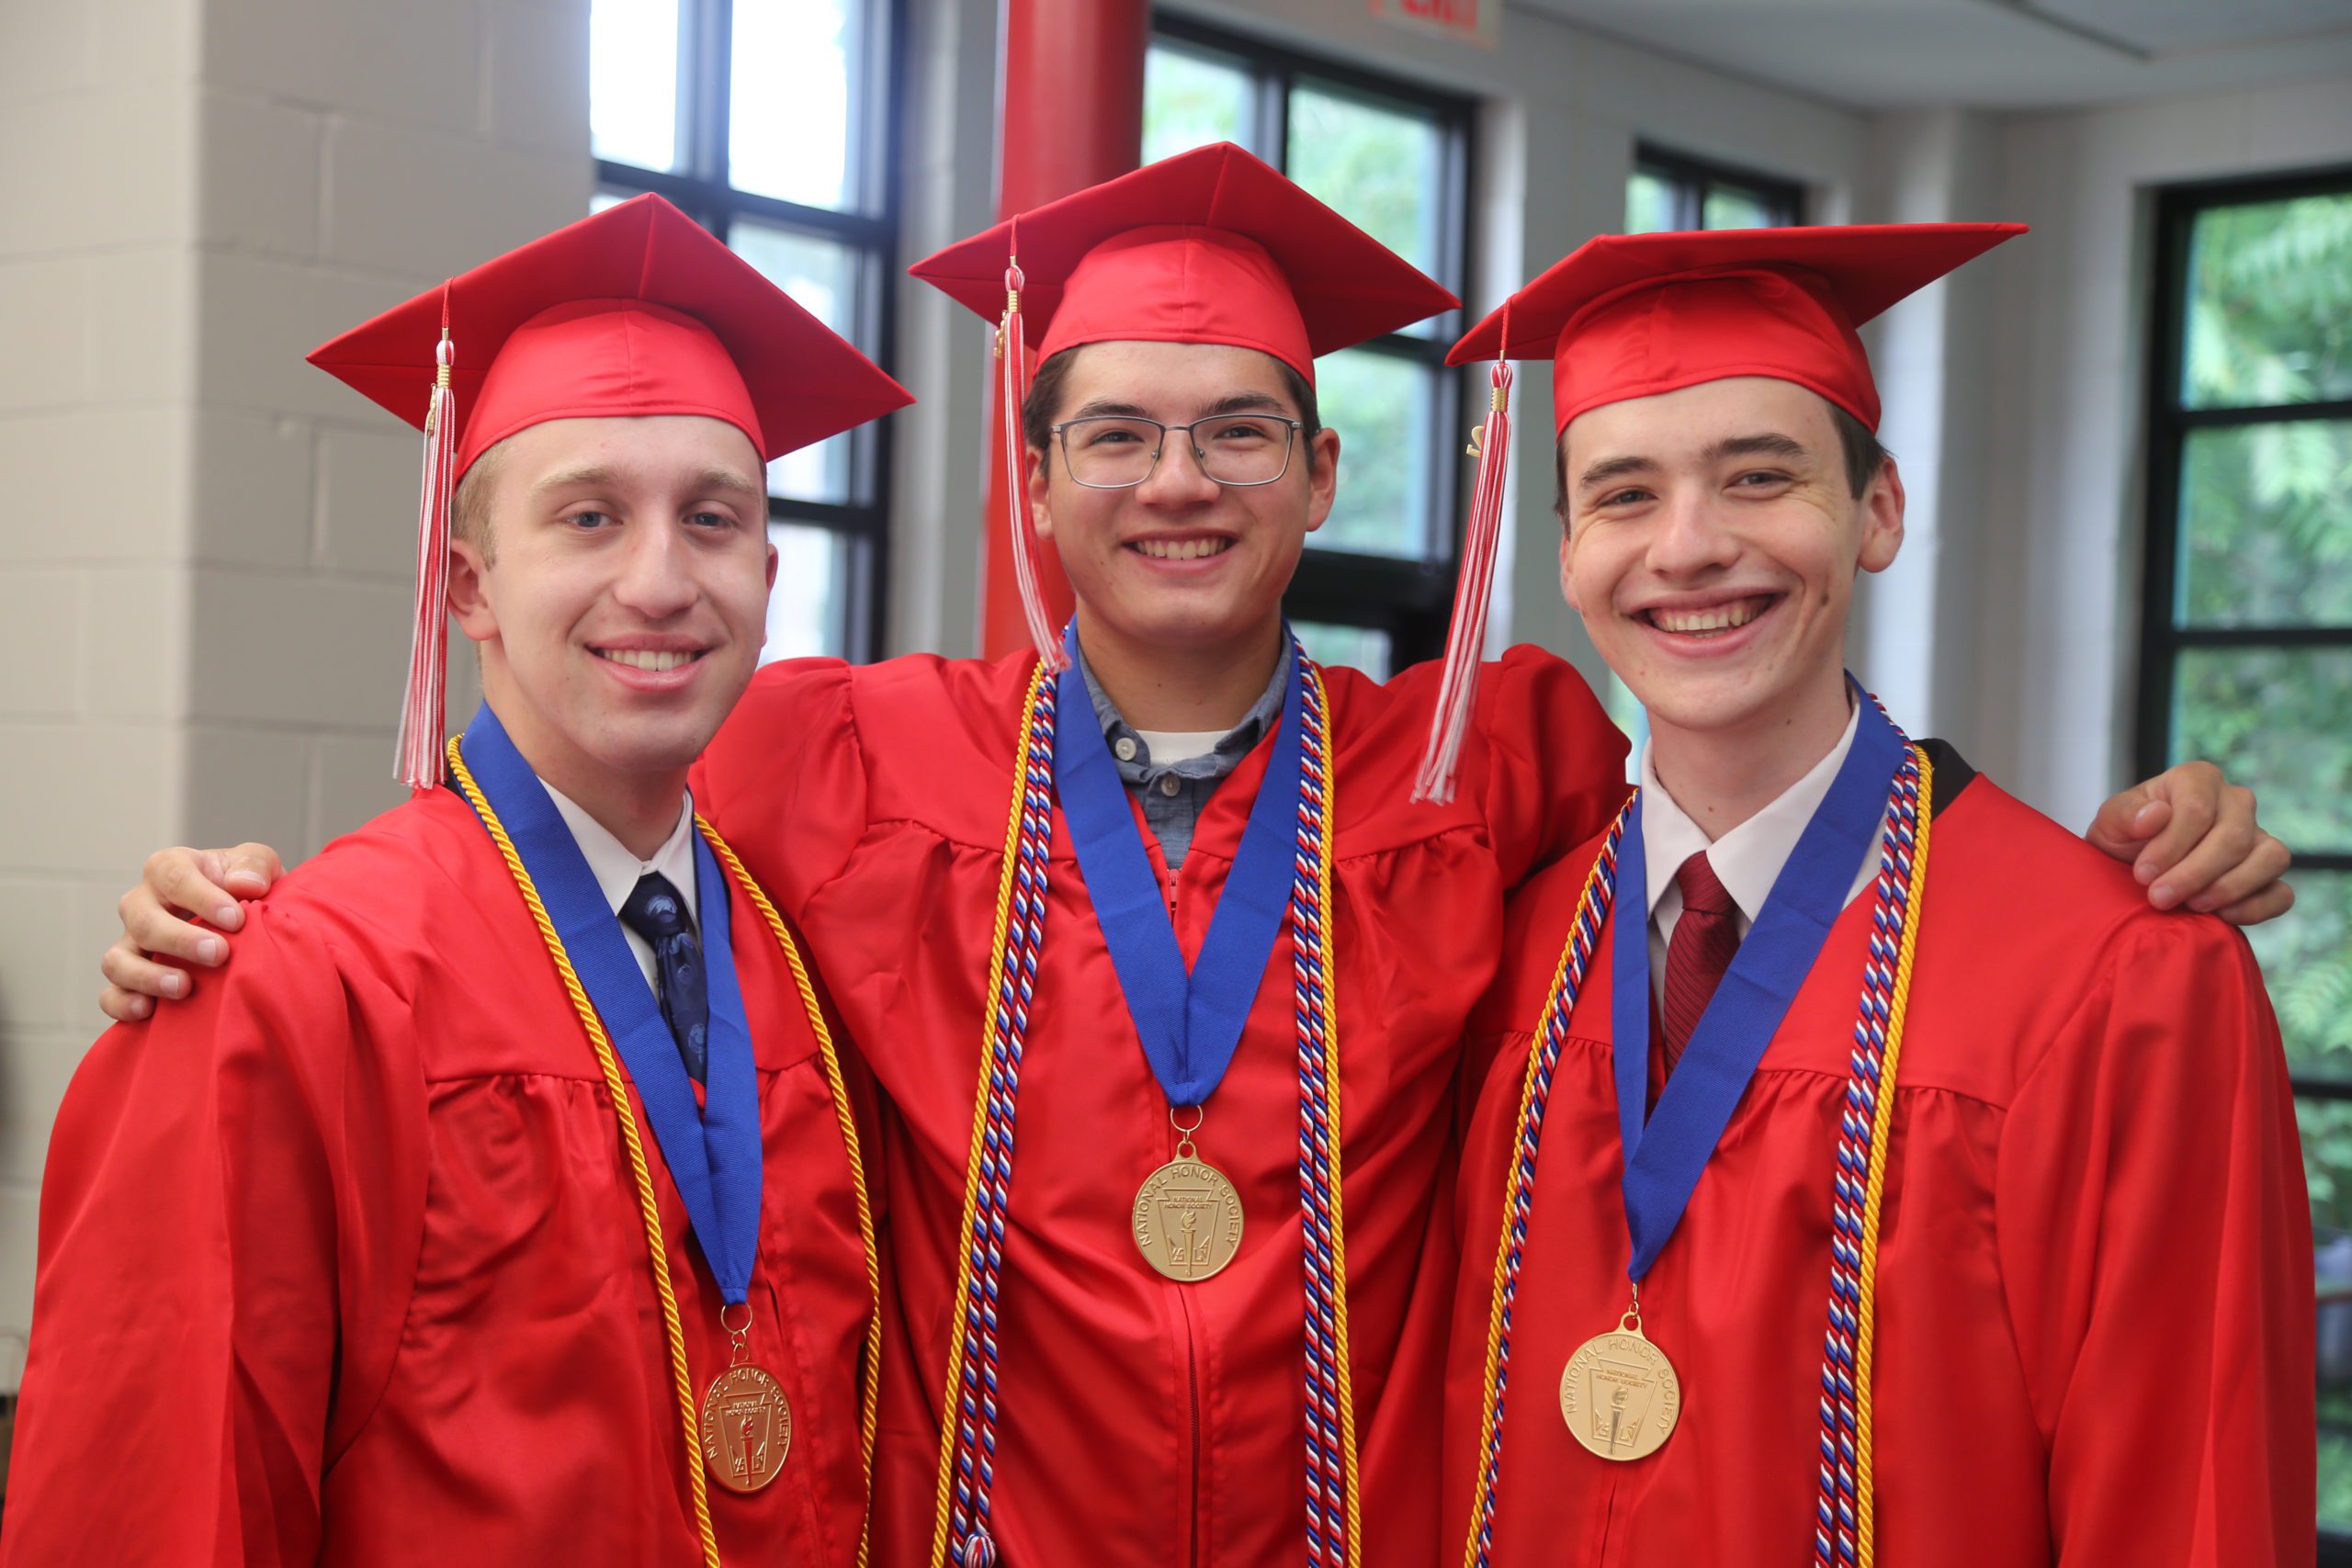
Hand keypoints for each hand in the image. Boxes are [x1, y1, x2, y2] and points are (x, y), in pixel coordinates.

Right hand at [97, 844, 286, 1021]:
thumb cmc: (245, 888)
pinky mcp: (130, 978)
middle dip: (180, 939)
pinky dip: (122, 1003)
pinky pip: (110, 995)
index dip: (202, 898)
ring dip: (147, 975)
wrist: (243, 922)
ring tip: (184, 987)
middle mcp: (142, 903)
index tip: (236, 920)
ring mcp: (131, 942)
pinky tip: (149, 1011)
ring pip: (117, 959)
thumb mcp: (257, 864)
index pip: (174, 876)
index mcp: (170, 869)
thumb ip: (254, 865)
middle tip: (218, 954)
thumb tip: (244, 884)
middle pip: (143, 920)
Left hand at [2086, 761, 2291, 925]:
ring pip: (2270, 858)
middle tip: (2159, 898)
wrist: (2133, 869)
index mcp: (2197, 779)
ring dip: (2229, 887)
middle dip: (2194, 873)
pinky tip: (2222, 916)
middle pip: (2233, 836)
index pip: (2197, 808)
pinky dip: (2257, 907)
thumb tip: (2157, 815)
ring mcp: (2258, 837)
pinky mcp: (2267, 874)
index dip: (2171, 846)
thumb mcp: (2109, 824)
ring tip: (2192, 905)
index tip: (2143, 875)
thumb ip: (2125, 814)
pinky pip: (2282, 892)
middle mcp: (2236, 802)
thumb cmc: (2124, 839)